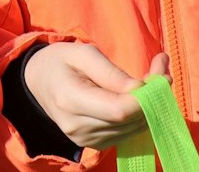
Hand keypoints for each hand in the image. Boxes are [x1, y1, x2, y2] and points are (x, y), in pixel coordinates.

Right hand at [22, 43, 166, 150]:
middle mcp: (78, 126)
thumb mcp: (82, 53)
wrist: (38, 82)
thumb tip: (140, 89)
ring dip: (150, 105)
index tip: (158, 74)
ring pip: (133, 129)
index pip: (119, 110)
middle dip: (153, 96)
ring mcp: (86, 139)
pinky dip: (139, 115)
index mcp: (70, 99)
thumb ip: (111, 72)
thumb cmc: (60, 62)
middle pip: (129, 121)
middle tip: (160, 68)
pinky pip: (128, 133)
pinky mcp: (95, 144)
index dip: (144, 97)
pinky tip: (137, 95)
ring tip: (151, 77)